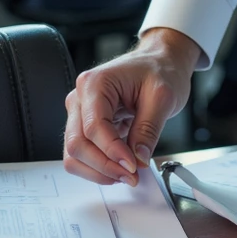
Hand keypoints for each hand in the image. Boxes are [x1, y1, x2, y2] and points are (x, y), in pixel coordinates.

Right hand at [63, 29, 200, 186]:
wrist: (161, 61)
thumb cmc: (160, 70)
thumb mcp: (162, 97)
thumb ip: (148, 129)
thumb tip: (138, 159)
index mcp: (94, 84)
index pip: (94, 128)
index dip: (112, 152)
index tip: (133, 167)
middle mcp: (80, 98)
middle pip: (77, 144)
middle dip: (104, 166)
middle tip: (131, 176)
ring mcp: (80, 113)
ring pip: (74, 154)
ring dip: (98, 171)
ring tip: (126, 175)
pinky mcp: (86, 125)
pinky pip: (83, 153)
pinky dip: (98, 166)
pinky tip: (120, 168)